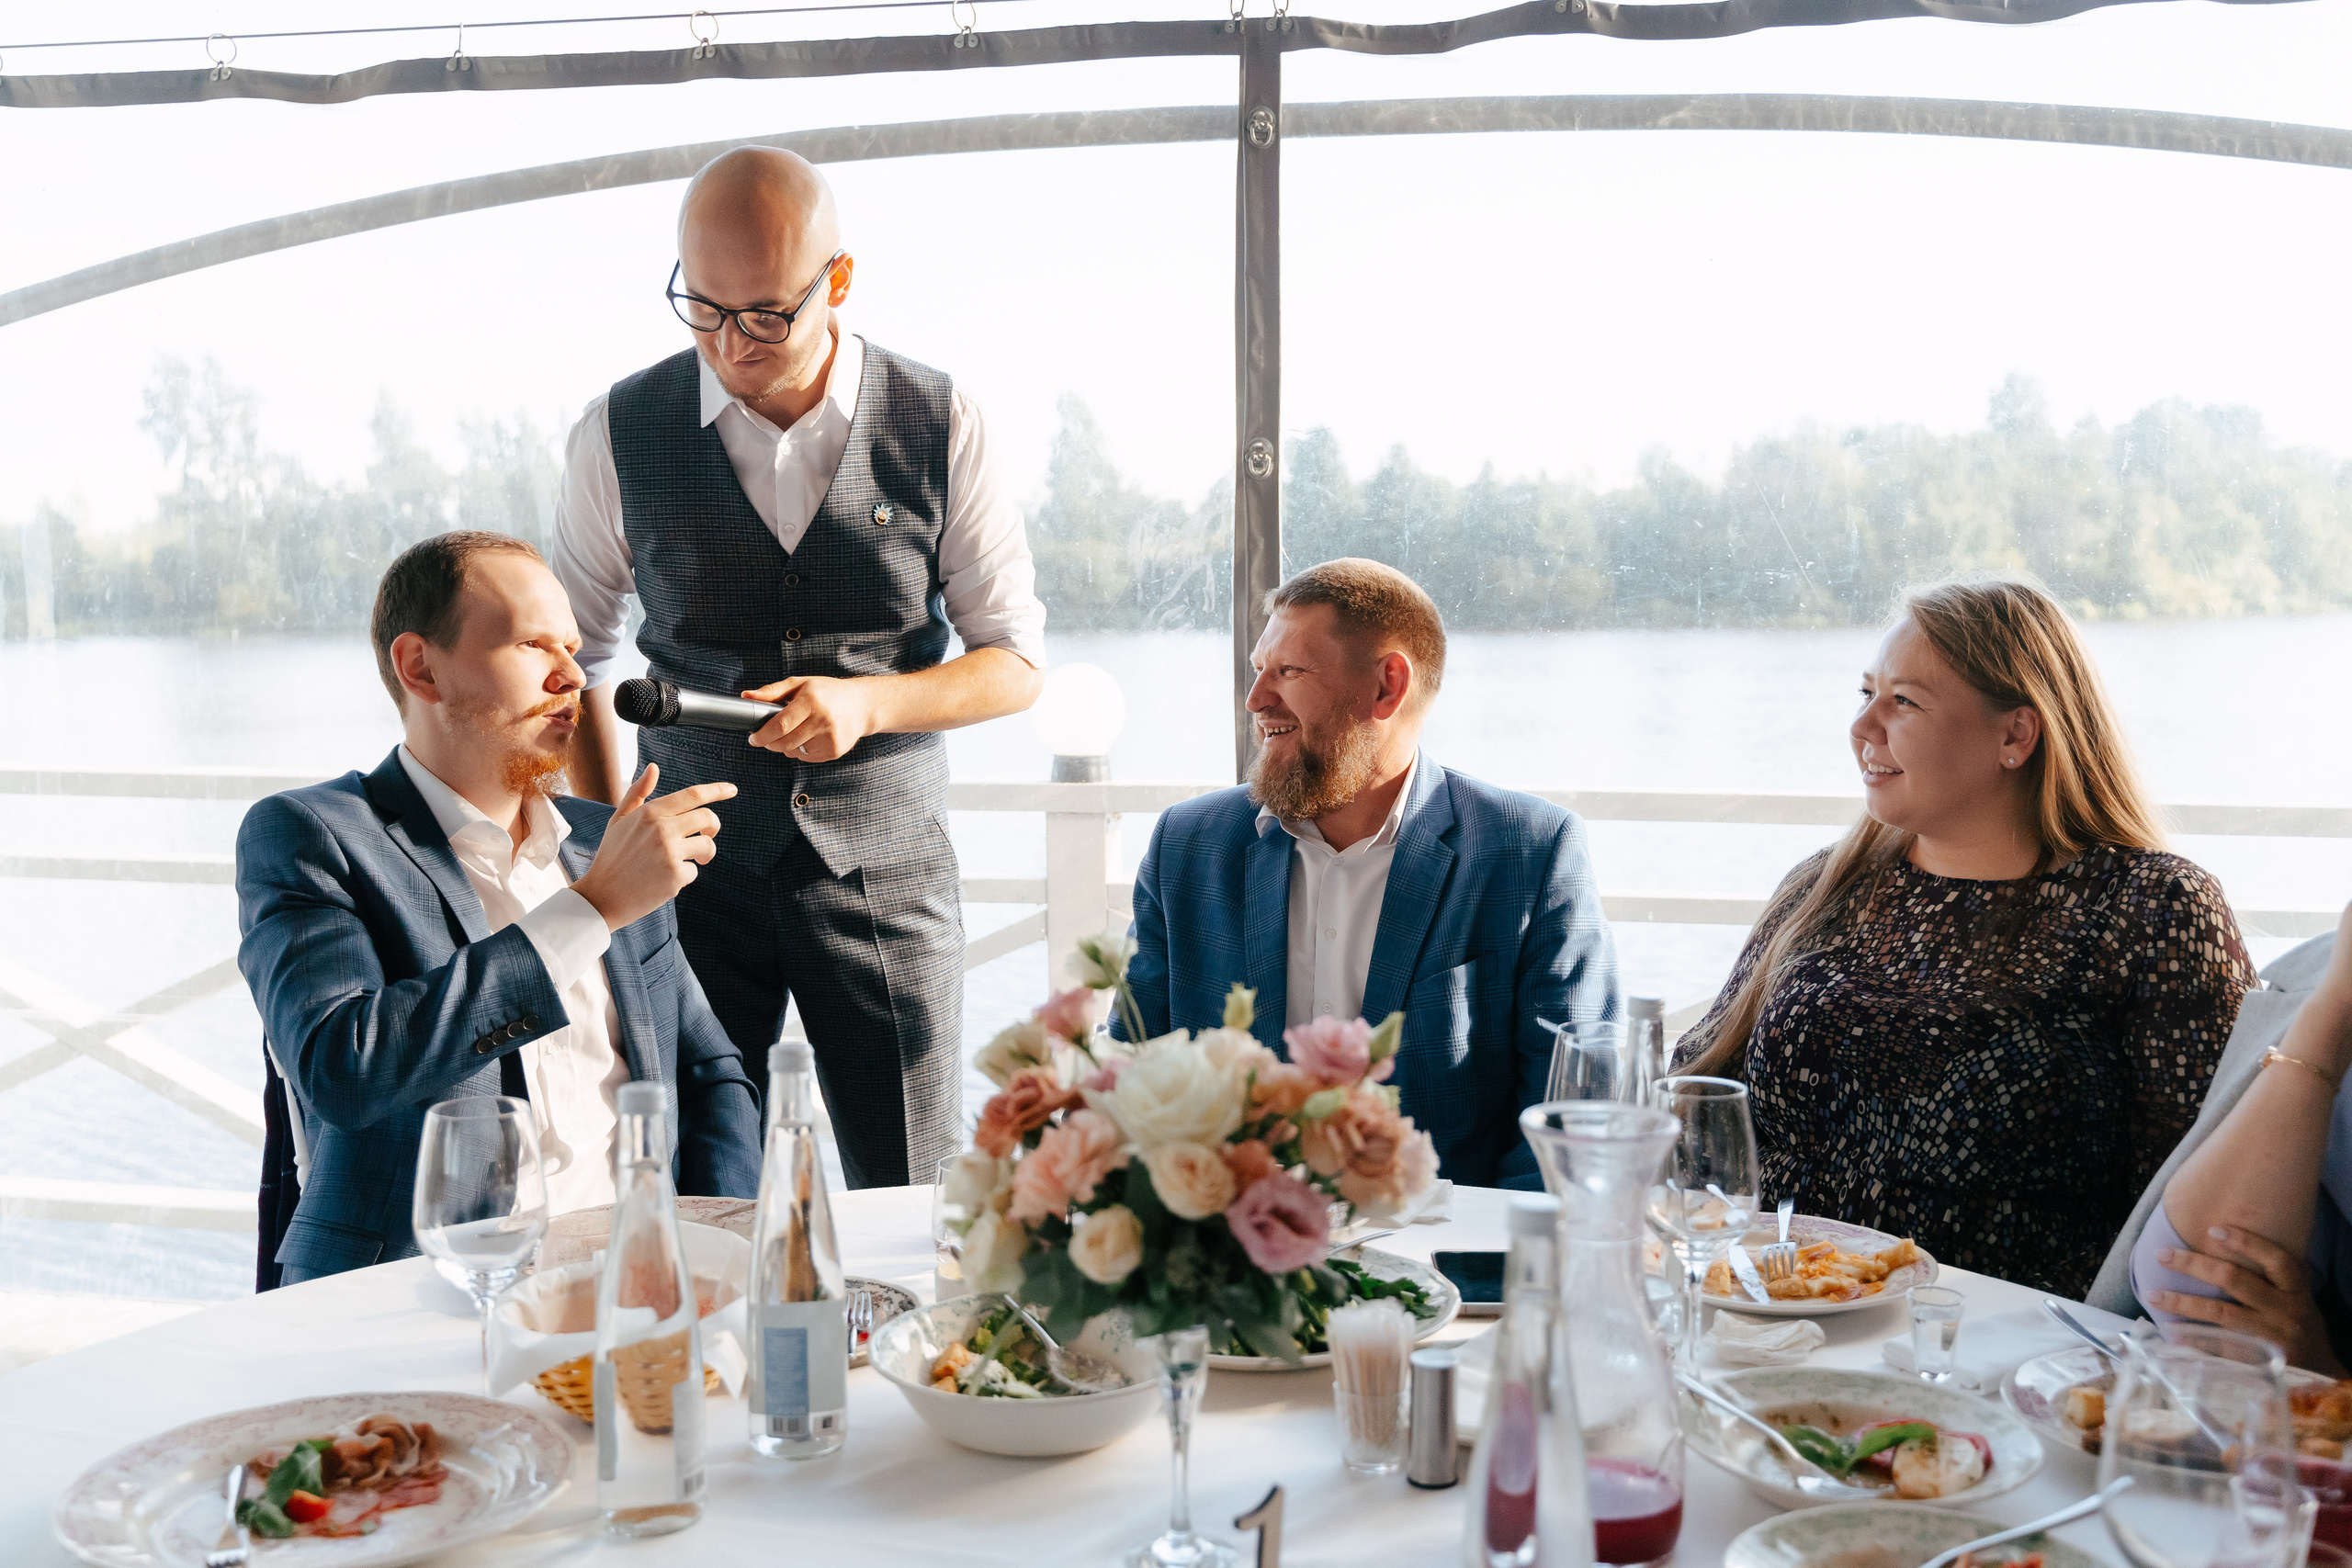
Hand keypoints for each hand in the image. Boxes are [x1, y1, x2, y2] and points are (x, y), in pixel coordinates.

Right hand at [570, 764, 734, 931]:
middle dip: (713, 826)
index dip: (716, 790)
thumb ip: (637, 793)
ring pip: (707, 845)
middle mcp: (662, 829)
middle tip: (707, 835)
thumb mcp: (619, 821)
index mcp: (649, 812)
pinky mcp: (675, 876)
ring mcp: (670, 853)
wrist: (602, 896)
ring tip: (687, 861)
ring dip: (703, 854)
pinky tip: (664, 881)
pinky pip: (694, 871)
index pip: (692, 795)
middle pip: (707, 818)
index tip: (732, 790)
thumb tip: (654, 767)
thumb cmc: (612, 856)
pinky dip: (684, 876)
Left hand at [742, 675, 882, 761]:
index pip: (780, 725)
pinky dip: (801, 751)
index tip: (752, 738)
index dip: (762, 735)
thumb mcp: (800, 684)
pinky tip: (808, 738)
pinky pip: (807, 757)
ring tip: (792, 733)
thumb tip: (746, 696)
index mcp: (811, 701)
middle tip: (765, 739)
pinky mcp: (835, 751)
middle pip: (785, 743)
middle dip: (770, 744)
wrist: (862, 705)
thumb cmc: (827, 692)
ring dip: (785, 747)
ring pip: (794, 752)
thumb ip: (772, 691)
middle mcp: (823, 720)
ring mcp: (830, 738)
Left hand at [2150, 1224, 2346, 1375]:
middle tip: (2161, 1255)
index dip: (2247, 1242)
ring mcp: (2274, 1338)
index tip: (2213, 1229)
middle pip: (2236, 1280)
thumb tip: (2215, 1244)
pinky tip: (2172, 1333)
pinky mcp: (2261, 1361)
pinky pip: (2222, 1346)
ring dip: (2183, 1302)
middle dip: (2194, 1265)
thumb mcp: (2294, 1296)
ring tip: (2154, 1295)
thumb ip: (2267, 1277)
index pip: (2276, 1260)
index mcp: (2296, 1291)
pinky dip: (2195, 1338)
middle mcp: (2287, 1311)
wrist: (2322, 1371)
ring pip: (2223, 1313)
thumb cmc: (2297, 1323)